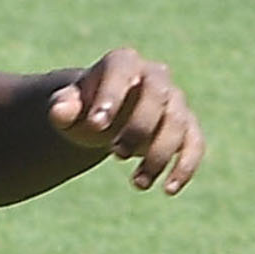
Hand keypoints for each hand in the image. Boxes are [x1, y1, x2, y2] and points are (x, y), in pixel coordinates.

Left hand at [47, 47, 203, 192]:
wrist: (106, 120)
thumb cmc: (86, 110)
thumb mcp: (69, 108)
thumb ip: (62, 107)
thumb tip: (59, 112)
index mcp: (123, 63)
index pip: (122, 70)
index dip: (111, 96)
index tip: (96, 125)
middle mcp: (155, 76)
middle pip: (157, 95)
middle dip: (139, 128)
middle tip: (116, 155)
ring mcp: (175, 101)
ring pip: (177, 123)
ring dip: (160, 155)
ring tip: (138, 183)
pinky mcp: (188, 127)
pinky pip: (195, 144)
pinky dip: (185, 166)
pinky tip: (168, 189)